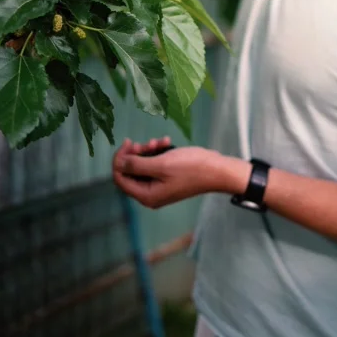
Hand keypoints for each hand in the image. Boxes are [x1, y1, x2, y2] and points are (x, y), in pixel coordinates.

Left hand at [112, 137, 247, 207]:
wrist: (217, 170)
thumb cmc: (191, 168)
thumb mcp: (161, 164)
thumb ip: (137, 164)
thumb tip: (119, 163)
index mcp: (146, 195)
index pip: (120, 178)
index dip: (119, 160)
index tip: (128, 143)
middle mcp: (150, 193)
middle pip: (131, 171)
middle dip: (137, 153)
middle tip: (148, 142)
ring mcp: (160, 186)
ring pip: (144, 165)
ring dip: (150, 150)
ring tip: (161, 141)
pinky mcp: (168, 178)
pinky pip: (156, 164)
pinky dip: (159, 152)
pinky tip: (168, 142)